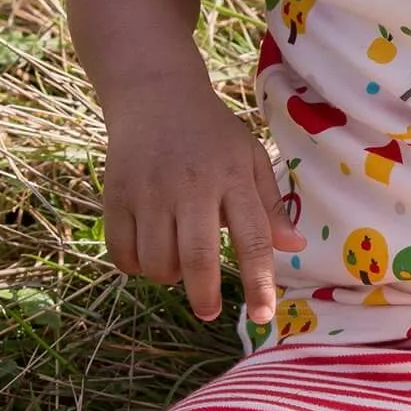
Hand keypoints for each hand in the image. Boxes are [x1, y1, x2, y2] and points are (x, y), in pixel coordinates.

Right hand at [101, 75, 305, 323]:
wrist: (154, 93)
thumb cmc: (211, 133)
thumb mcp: (250, 157)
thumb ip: (270, 206)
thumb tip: (294, 247)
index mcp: (232, 177)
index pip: (252, 239)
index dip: (259, 283)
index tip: (263, 317)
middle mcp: (190, 186)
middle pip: (198, 258)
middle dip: (205, 296)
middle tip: (210, 310)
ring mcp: (150, 192)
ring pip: (158, 262)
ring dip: (170, 276)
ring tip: (179, 263)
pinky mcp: (117, 195)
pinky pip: (122, 253)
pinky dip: (135, 266)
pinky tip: (148, 254)